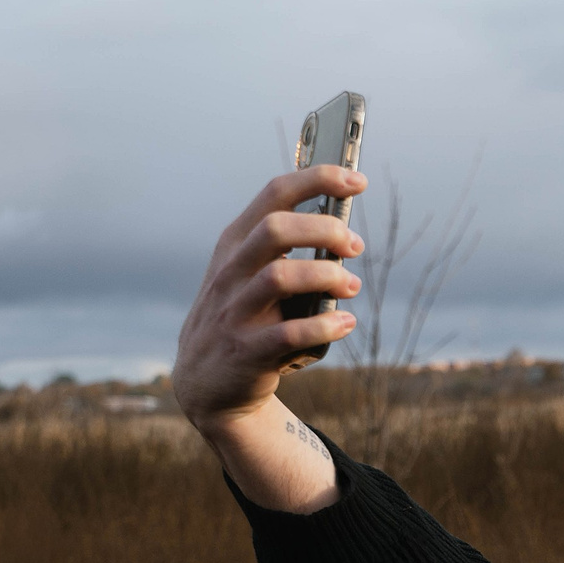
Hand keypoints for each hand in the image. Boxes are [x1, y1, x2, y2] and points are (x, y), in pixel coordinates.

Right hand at [174, 165, 366, 427]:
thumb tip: (343, 227)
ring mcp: (235, 311)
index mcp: (235, 243)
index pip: (274, 194)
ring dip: (326, 277)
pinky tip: (345, 323)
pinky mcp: (247, 351)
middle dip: (325, 230)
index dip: (318, 180)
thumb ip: (284, 249)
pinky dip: (324, 327)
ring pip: (280, 277)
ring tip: (351, 286)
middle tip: (355, 246)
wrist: (206, 382)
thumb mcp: (249, 273)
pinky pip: (288, 334)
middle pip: (275, 230)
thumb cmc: (244, 316)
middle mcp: (231, 271)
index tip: (357, 181)